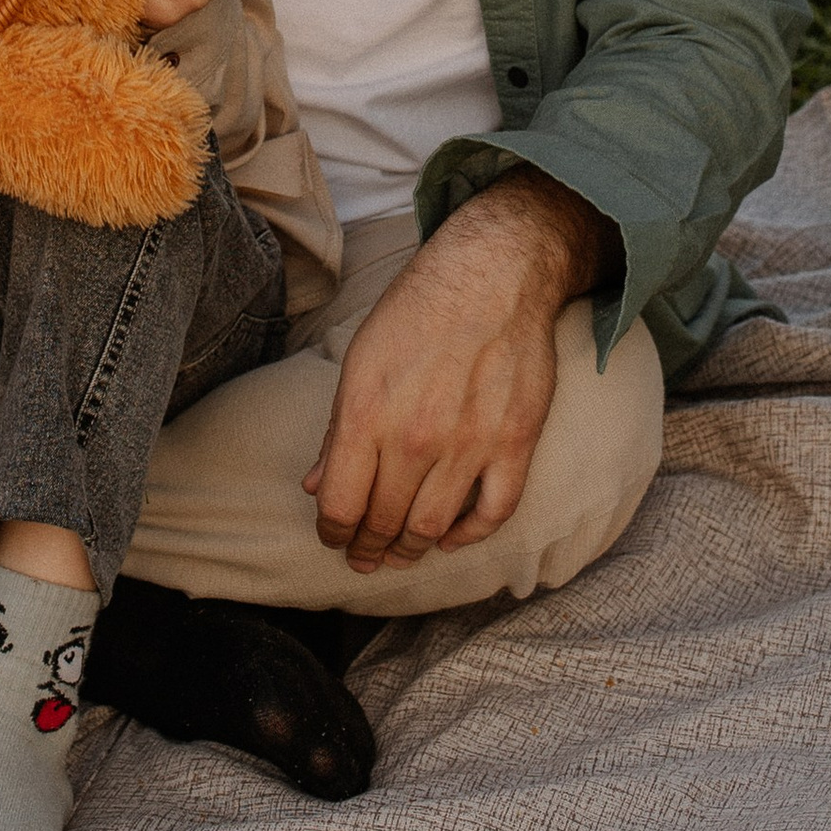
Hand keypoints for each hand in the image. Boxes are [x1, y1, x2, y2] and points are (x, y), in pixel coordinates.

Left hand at [305, 170, 616, 575]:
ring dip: (411, 549)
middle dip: (368, 547)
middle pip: (383, 522)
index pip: (340, 504)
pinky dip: (468, 536)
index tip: (334, 538)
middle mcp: (415, 434)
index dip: (333, 532)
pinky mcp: (514, 442)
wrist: (493, 274)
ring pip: (432, 527)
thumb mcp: (360, 359)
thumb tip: (316, 485)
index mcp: (366, 411)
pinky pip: (492, 513)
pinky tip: (450, 538)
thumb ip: (336, 430)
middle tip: (365, 556)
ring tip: (400, 553)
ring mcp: (469, 442)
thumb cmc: (418, 310)